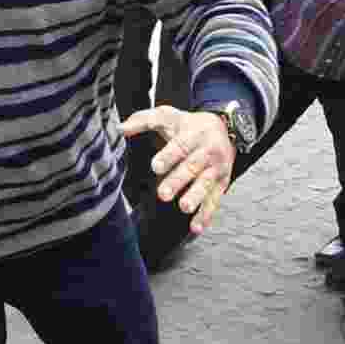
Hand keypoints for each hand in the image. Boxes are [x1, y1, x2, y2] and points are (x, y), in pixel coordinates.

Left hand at [121, 106, 235, 234]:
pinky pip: (215, 199)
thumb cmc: (189, 125)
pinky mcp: (221, 182)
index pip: (180, 145)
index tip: (155, 166)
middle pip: (193, 165)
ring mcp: (216, 168)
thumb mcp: (168, 116)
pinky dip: (206, 214)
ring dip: (196, 196)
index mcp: (193, 134)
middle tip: (163, 194)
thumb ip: (143, 121)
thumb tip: (119, 129)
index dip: (168, 156)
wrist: (225, 128)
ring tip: (184, 207)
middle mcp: (207, 150)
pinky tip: (196, 226)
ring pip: (206, 183)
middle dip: (178, 180)